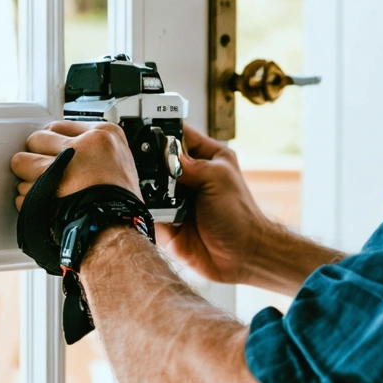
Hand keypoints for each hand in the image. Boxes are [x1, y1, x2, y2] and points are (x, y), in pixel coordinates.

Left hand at [11, 120, 140, 209]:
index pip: (57, 126)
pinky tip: (45, 203)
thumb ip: (91, 145)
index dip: (52, 144)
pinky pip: (21, 191)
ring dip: (28, 178)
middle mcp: (82, 146)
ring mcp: (63, 167)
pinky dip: (27, 199)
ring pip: (21, 162)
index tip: (53, 154)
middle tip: (45, 171)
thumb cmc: (120, 199)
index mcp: (103, 134)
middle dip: (36, 156)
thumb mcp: (118, 158)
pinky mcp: (47, 189)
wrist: (119, 226)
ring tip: (45, 188)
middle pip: (36, 139)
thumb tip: (61, 141)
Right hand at [155, 124, 273, 284]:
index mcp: (206, 158)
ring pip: (149, 185)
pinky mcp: (166, 220)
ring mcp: (175, 198)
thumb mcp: (218, 179)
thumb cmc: (240, 216)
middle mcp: (189, 176)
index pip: (179, 134)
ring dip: (146, 186)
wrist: (241, 256)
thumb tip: (163, 154)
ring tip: (145, 187)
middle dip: (148, 161)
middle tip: (141, 163)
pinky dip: (144, 207)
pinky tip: (144, 205)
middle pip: (158, 160)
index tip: (142, 127)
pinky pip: (147, 210)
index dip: (162, 130)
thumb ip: (190, 165)